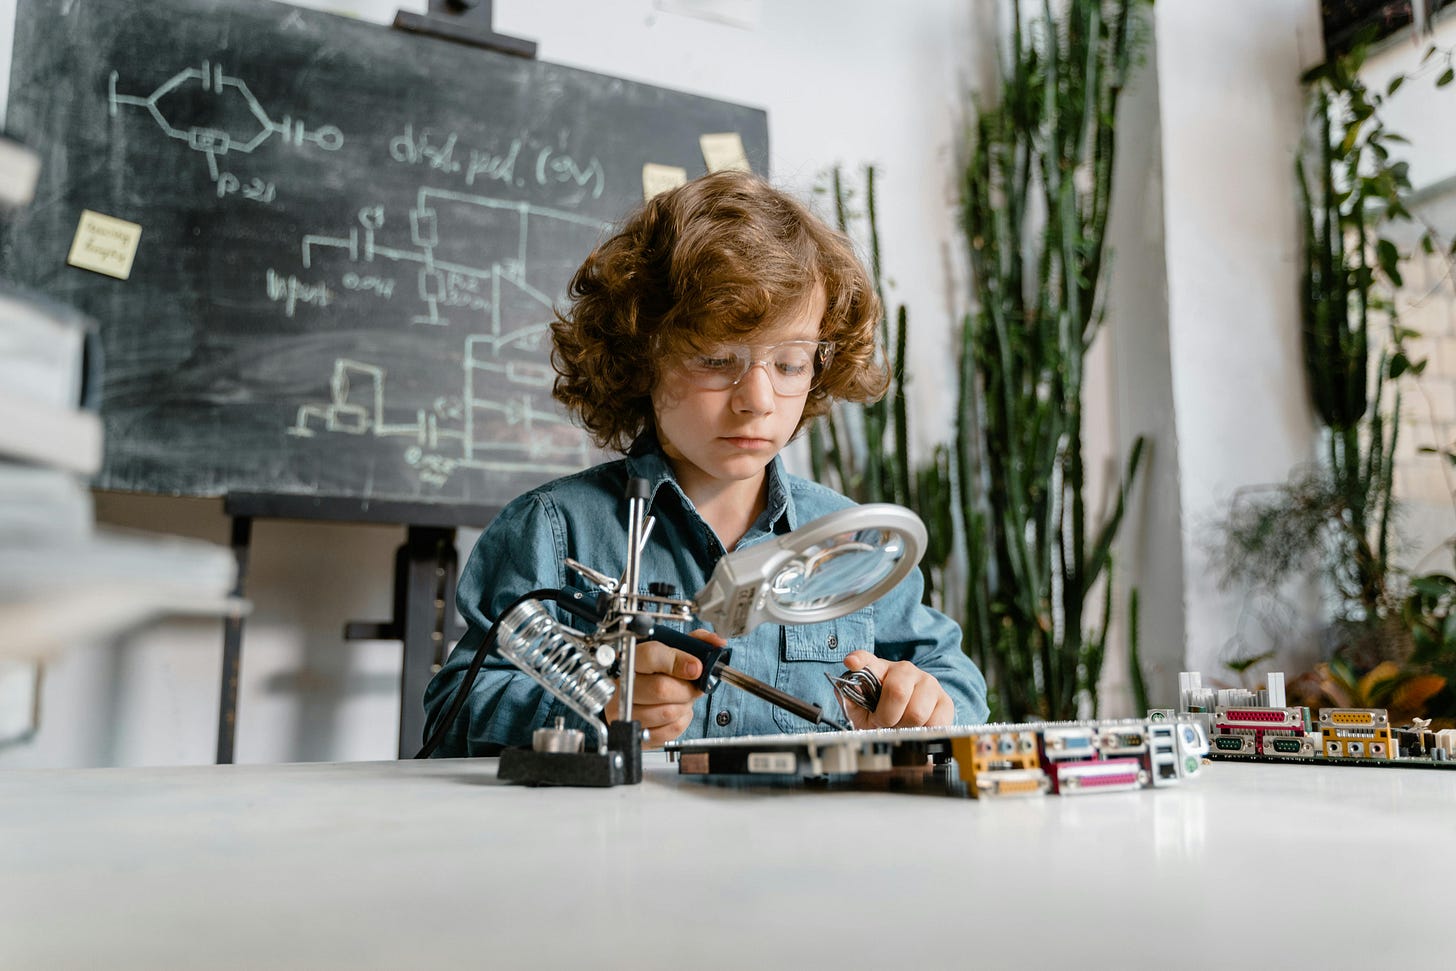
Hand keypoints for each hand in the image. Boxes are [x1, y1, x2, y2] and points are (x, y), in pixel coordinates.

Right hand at [603, 630, 719, 746]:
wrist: (636, 694)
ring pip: (666, 712)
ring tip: (682, 698)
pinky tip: (676, 711)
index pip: (651, 655)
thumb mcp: (674, 648)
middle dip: (687, 690)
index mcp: (632, 658)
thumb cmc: (656, 671)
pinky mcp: (635, 731)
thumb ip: (696, 641)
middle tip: (692, 687)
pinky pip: (668, 731)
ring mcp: (626, 710)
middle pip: (661, 688)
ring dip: (684, 706)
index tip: (696, 668)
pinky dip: (681, 721)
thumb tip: (717, 643)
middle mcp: (624, 683)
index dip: (678, 662)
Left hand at [840, 650, 954, 729]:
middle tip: (884, 723)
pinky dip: (923, 732)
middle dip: (887, 716)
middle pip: (897, 692)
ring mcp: (927, 683)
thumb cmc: (883, 714)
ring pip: (916, 712)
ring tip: (901, 726)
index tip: (851, 662)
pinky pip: (935, 722)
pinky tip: (917, 728)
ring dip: (905, 727)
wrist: (909, 726)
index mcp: (878, 669)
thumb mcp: (862, 712)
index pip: (866, 660)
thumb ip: (852, 701)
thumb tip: (846, 690)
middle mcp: (904, 670)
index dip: (859, 660)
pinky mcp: (944, 700)